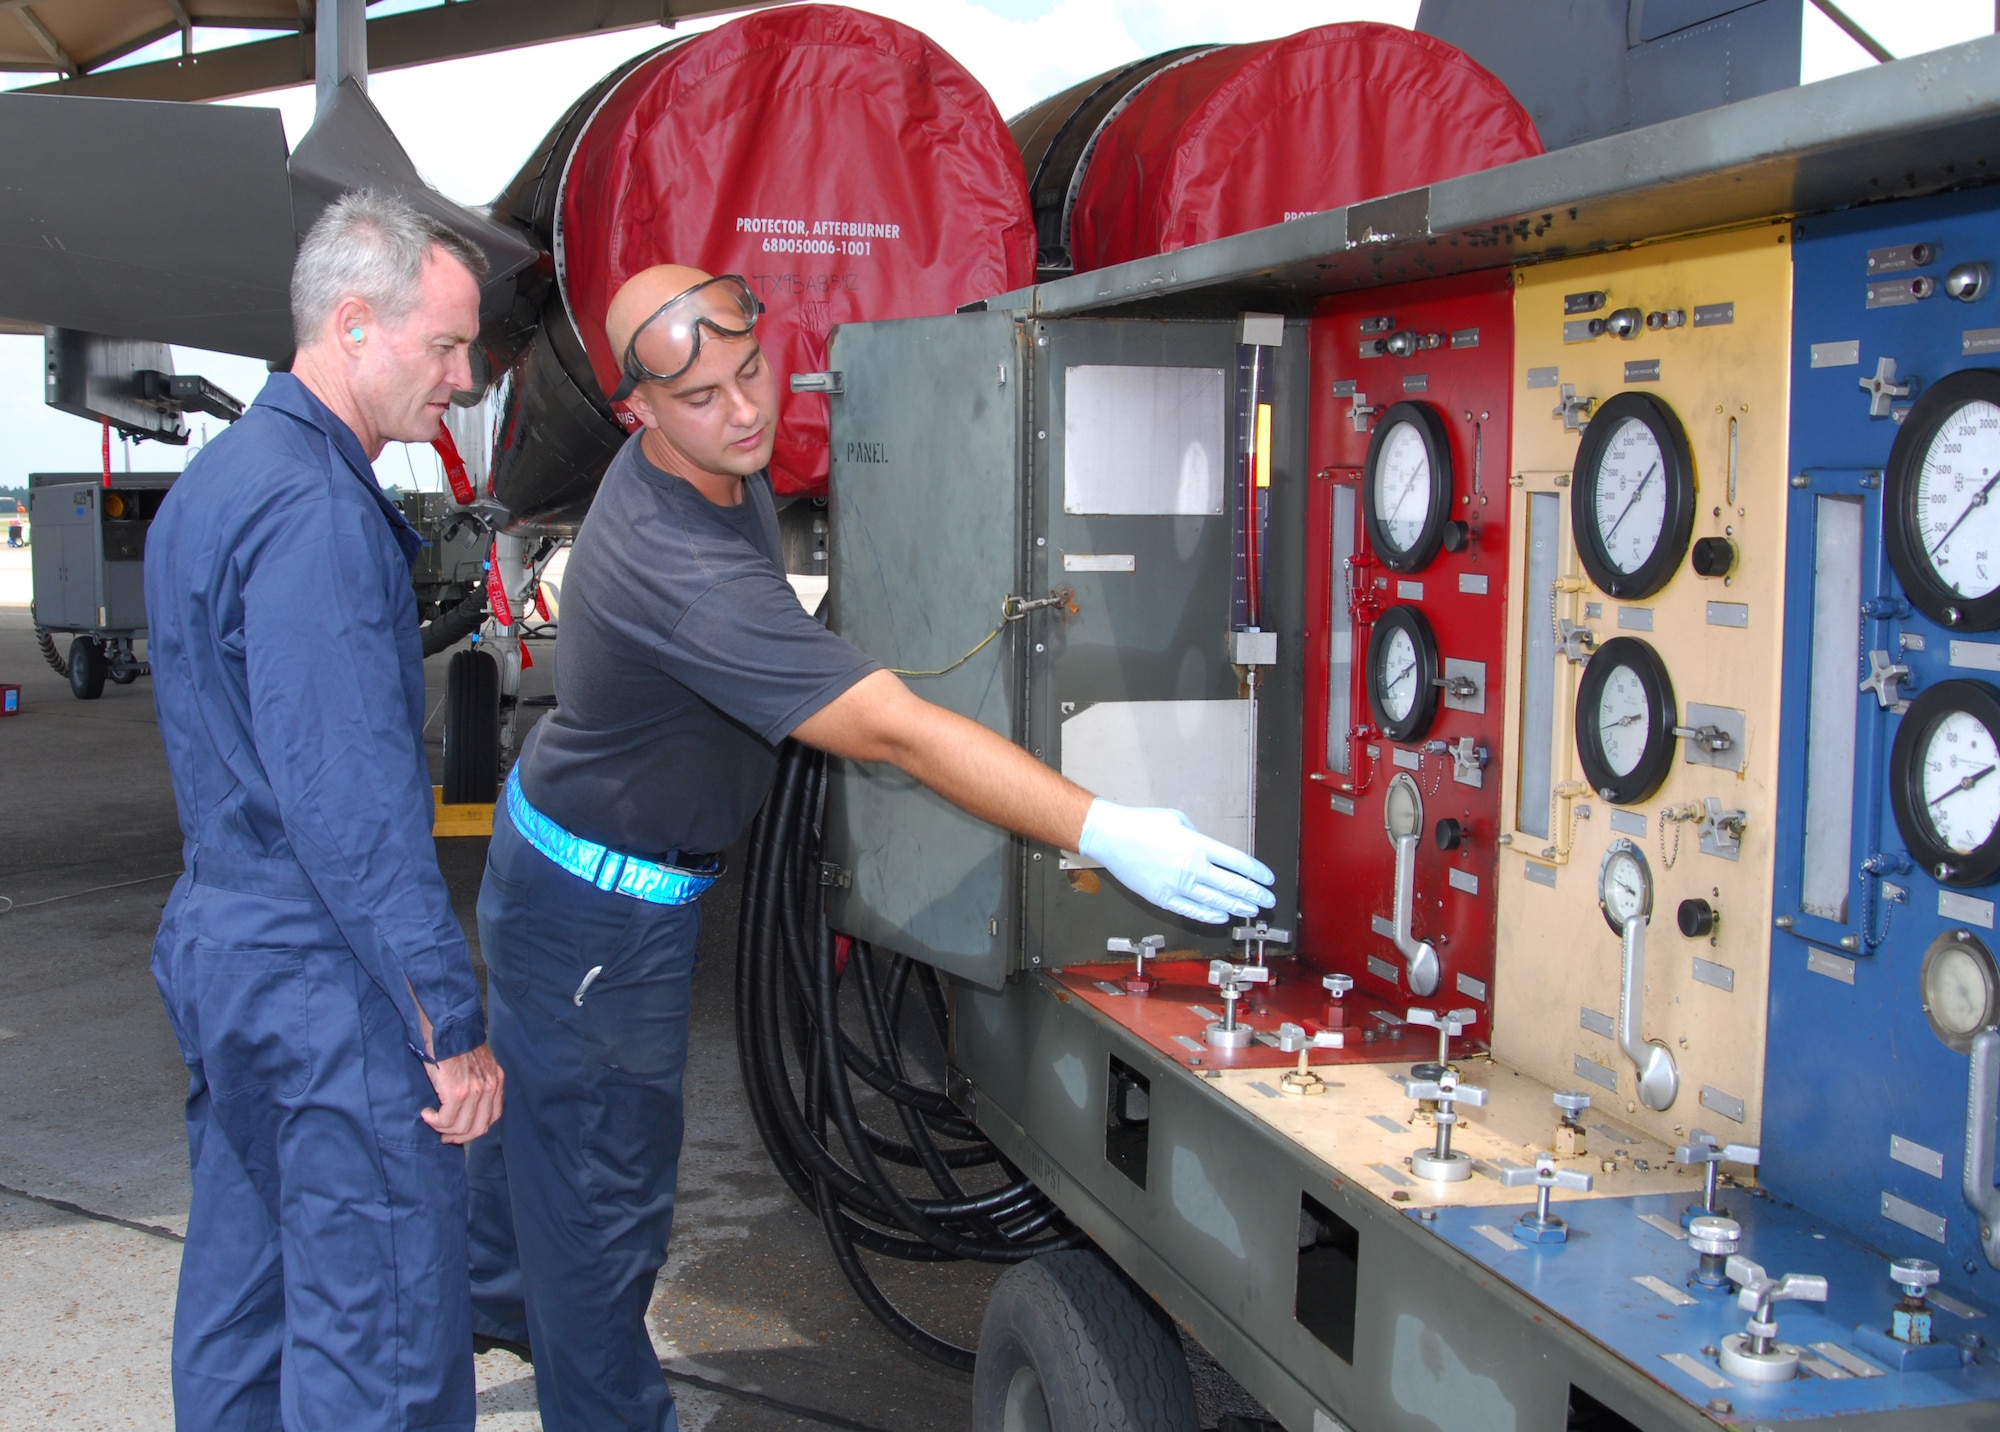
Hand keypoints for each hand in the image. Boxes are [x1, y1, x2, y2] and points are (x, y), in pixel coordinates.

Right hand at [422, 1043, 503, 1143]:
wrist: (446, 1027)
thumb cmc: (456, 1042)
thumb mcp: (478, 1062)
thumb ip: (479, 1081)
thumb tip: (467, 1105)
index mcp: (496, 1080)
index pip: (493, 1117)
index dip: (475, 1129)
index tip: (460, 1130)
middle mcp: (489, 1087)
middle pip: (479, 1128)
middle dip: (460, 1137)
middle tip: (445, 1135)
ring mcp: (474, 1091)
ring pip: (461, 1128)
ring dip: (444, 1129)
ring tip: (432, 1121)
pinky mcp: (456, 1092)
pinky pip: (446, 1120)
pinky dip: (434, 1121)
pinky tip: (427, 1113)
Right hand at [1077, 799, 1275, 923]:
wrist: (1112, 836)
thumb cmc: (1142, 824)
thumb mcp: (1178, 819)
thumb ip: (1198, 837)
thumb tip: (1208, 850)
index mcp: (1199, 845)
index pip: (1238, 862)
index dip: (1257, 872)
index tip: (1267, 878)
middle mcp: (1192, 868)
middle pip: (1232, 885)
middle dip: (1254, 894)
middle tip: (1267, 900)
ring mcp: (1178, 885)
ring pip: (1216, 901)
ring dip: (1236, 907)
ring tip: (1251, 910)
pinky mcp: (1163, 897)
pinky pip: (1192, 910)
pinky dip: (1209, 915)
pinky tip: (1222, 917)